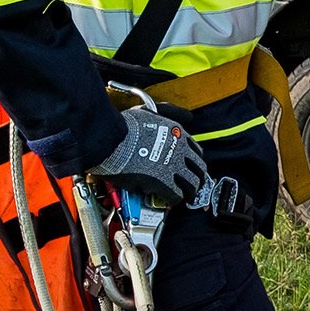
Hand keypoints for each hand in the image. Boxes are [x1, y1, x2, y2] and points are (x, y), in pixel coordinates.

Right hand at [87, 106, 209, 204]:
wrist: (110, 137)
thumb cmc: (125, 124)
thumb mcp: (152, 110)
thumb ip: (171, 111)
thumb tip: (188, 116)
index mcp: (178, 134)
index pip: (196, 152)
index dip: (193, 162)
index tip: (189, 167)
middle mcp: (179, 149)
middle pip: (199, 170)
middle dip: (197, 179)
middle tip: (191, 185)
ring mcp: (171, 166)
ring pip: (191, 184)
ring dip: (188, 192)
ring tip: (184, 196)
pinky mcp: (161, 181)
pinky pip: (175, 195)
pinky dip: (174, 200)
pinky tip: (169, 201)